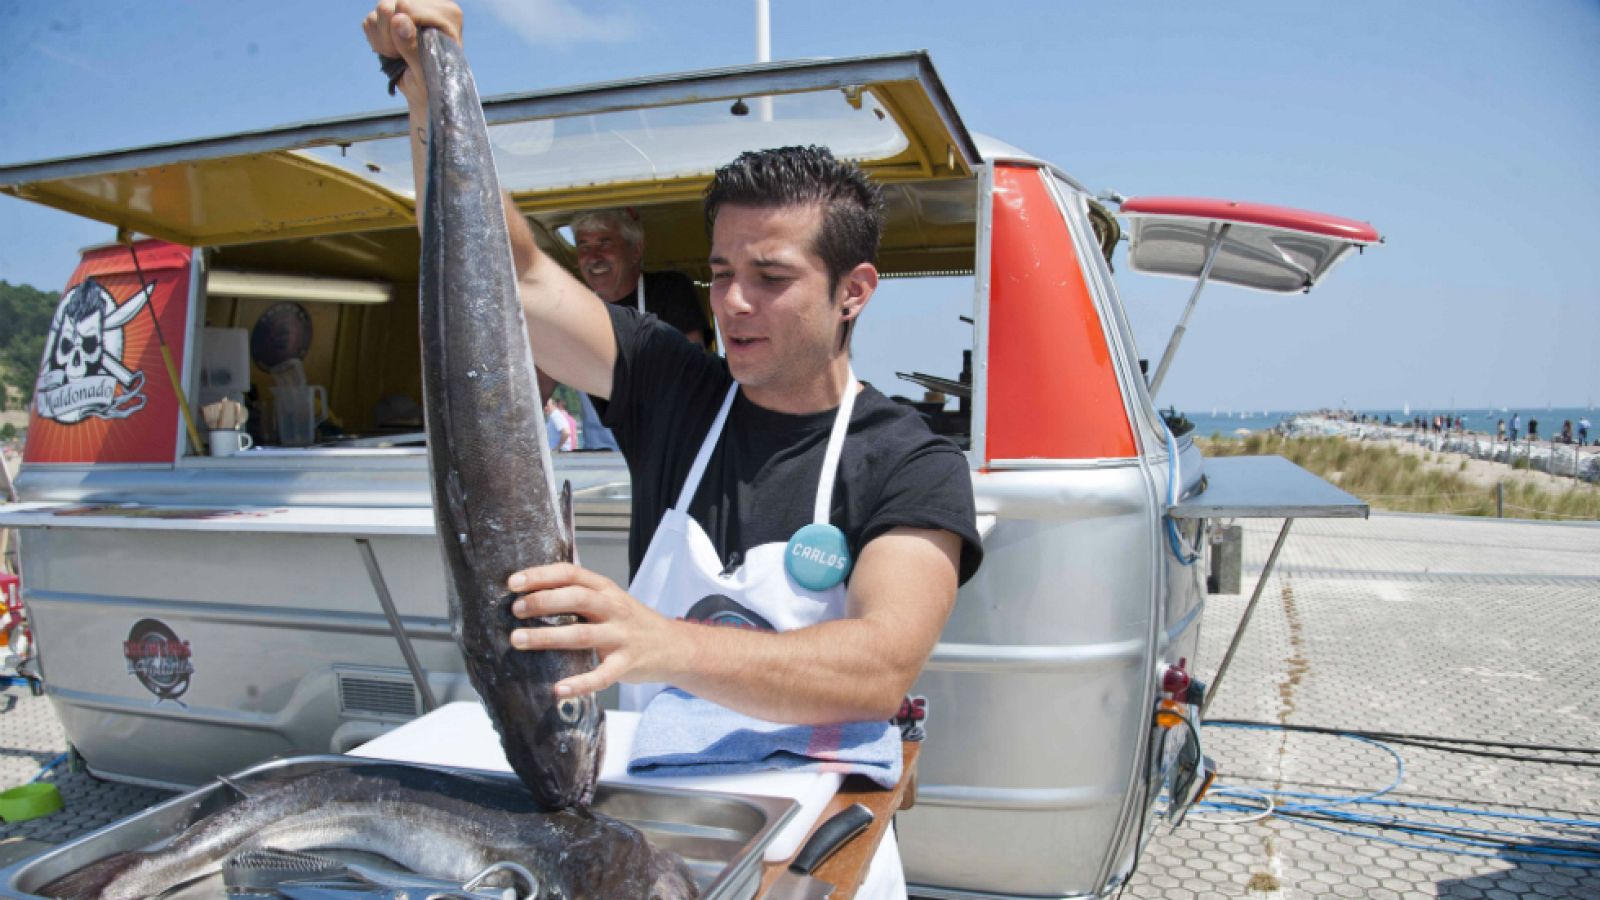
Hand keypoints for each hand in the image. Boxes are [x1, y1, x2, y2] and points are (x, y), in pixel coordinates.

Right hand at [362, 0, 463, 103]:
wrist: (426, 92)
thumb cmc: (434, 83)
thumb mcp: (426, 71)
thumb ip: (413, 46)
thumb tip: (398, 20)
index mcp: (448, 13)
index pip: (408, 7)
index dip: (401, 32)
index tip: (412, 54)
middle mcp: (429, 4)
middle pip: (390, 5)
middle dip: (390, 35)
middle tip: (404, 57)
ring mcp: (408, 8)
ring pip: (379, 11)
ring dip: (383, 40)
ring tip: (400, 55)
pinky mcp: (391, 16)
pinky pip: (369, 21)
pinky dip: (376, 41)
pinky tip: (393, 51)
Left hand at [508, 563, 683, 697]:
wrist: (674, 646)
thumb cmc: (631, 622)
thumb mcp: (610, 600)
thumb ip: (579, 596)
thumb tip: (528, 597)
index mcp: (606, 589)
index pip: (572, 573)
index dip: (541, 576)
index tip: (513, 583)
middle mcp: (614, 609)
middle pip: (577, 599)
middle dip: (542, 602)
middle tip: (515, 610)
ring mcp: (622, 637)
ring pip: (583, 635)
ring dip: (548, 637)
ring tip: (518, 640)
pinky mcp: (627, 664)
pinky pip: (602, 676)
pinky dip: (580, 684)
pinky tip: (558, 690)